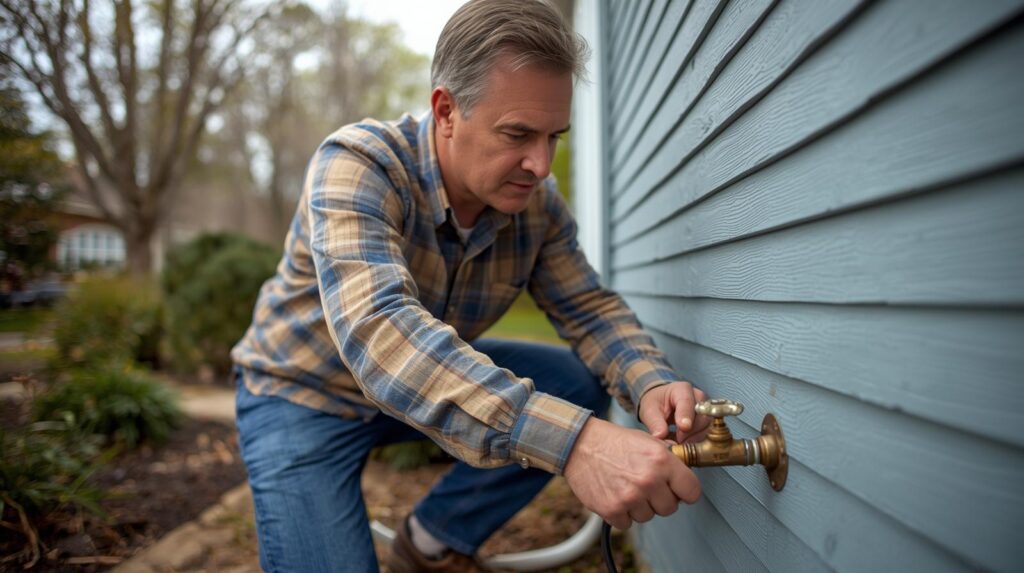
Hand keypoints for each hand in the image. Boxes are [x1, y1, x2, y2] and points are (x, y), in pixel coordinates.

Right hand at [563, 417, 700, 529]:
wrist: (580, 445)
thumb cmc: (615, 442)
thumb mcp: (648, 440)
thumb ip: (669, 458)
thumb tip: (686, 473)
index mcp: (661, 461)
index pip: (692, 491)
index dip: (685, 492)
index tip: (679, 491)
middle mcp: (648, 480)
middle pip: (670, 508)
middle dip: (660, 500)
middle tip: (647, 487)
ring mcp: (630, 497)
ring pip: (648, 517)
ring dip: (640, 507)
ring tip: (627, 488)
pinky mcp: (612, 509)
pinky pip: (627, 524)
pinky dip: (622, 514)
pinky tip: (616, 495)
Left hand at [638, 382, 709, 443]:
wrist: (663, 404)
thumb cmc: (657, 403)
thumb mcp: (649, 410)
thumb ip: (655, 422)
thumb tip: (660, 436)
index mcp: (682, 389)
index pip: (687, 401)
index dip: (686, 415)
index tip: (683, 427)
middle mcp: (698, 398)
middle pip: (702, 416)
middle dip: (690, 432)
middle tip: (676, 441)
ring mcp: (706, 410)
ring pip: (707, 428)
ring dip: (693, 439)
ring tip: (678, 444)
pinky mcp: (708, 422)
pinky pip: (707, 435)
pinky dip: (695, 442)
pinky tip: (683, 445)